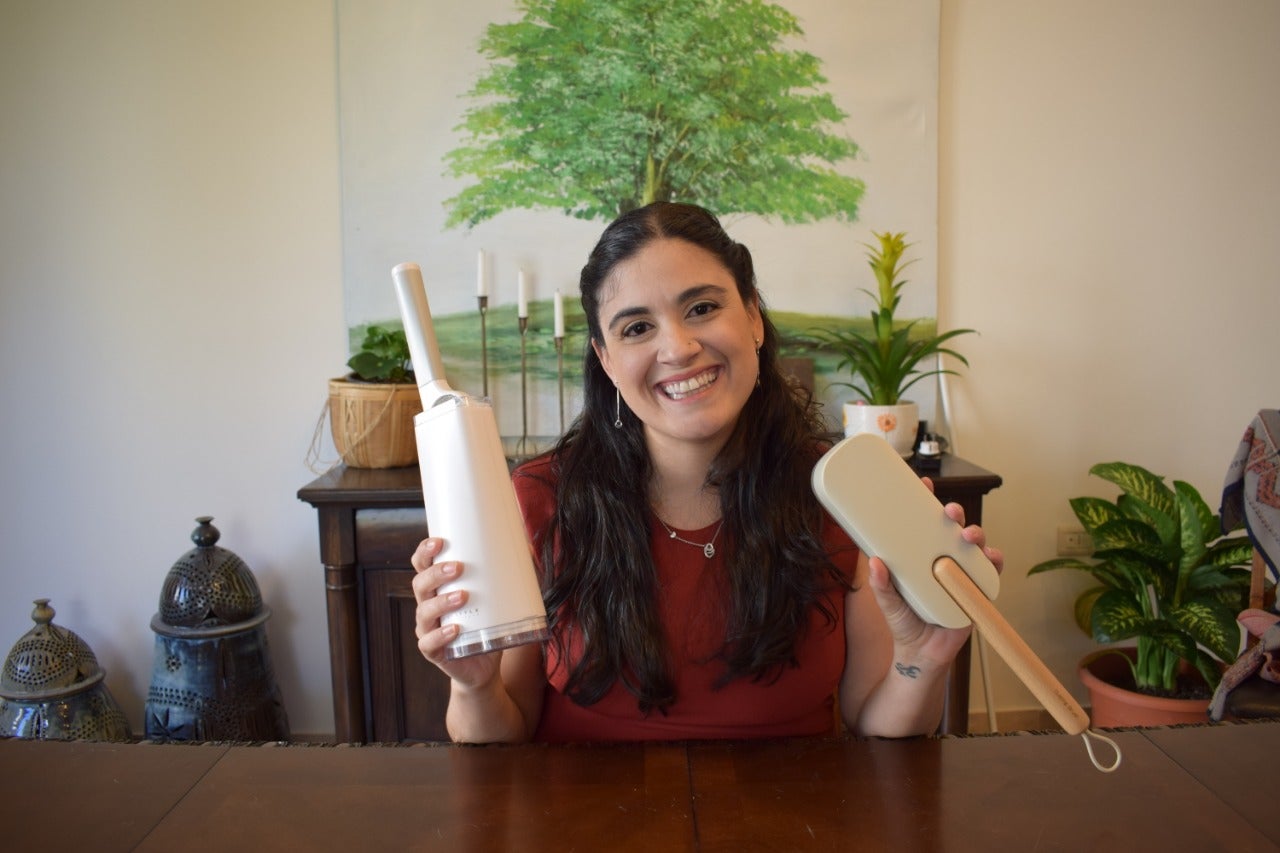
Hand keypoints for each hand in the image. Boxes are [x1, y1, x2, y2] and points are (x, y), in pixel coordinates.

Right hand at [410, 537, 503, 689]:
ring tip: (463, 596)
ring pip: (424, 612)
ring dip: (441, 602)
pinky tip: (455, 629)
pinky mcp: (434, 652)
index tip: (439, 542)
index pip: (422, 565)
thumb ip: (504, 575)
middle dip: (436, 573)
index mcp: (438, 589)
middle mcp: (428, 606)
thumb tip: (525, 546)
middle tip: (458, 568)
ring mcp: (428, 630)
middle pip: (420, 584)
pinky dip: (440, 635)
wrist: (485, 666)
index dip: (425, 552)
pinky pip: (429, 643)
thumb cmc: (487, 626)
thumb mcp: (495, 599)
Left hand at [865, 490, 1004, 666]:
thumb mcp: (887, 602)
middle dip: (954, 514)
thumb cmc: (904, 623)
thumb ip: (880, 585)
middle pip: (952, 528)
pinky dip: (994, 562)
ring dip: (976, 534)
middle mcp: (943, 559)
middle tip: (949, 512)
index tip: (924, 483)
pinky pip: (991, 572)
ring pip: (975, 545)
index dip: (926, 500)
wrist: (922, 655)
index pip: (924, 523)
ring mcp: (962, 573)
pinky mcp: (977, 590)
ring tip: (969, 536)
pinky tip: (991, 558)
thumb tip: (875, 561)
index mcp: (920, 555)